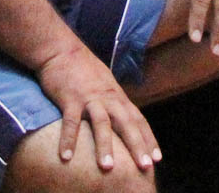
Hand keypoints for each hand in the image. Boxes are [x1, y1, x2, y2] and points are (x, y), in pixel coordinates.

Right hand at [37, 44, 159, 171]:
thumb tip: (123, 119)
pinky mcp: (70, 99)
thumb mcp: (105, 84)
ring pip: (101, 123)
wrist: (62, 50)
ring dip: (105, 146)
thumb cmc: (83, 69)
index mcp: (118, 97)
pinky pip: (70, 122)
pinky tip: (66, 157)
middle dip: (137, 145)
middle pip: (127, 124)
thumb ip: (114, 102)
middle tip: (145, 167)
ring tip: (108, 167)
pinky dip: (68, 139)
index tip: (157, 158)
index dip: (148, 139)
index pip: (138, 120)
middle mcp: (108, 98)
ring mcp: (89, 98)